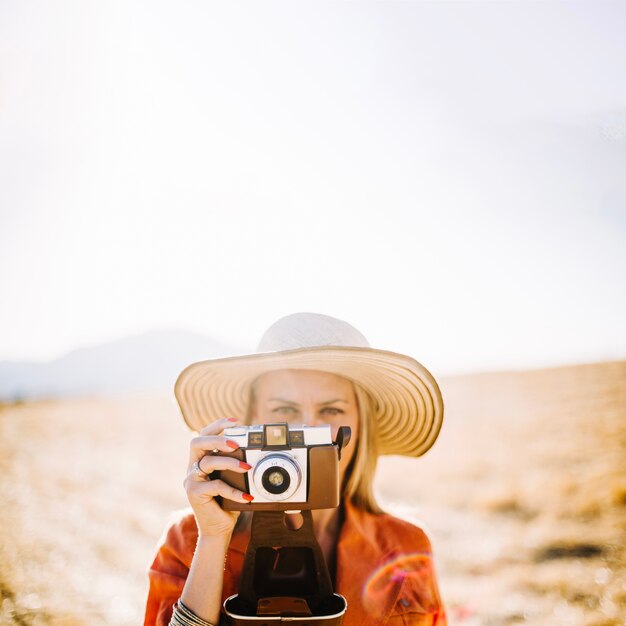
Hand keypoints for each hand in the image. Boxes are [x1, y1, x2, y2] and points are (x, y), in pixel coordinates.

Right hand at [184, 418, 252, 537]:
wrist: (218, 530)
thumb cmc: (227, 503)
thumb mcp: (232, 480)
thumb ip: (235, 465)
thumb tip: (254, 453)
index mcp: (200, 460)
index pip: (203, 435)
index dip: (217, 425)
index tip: (236, 421)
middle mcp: (192, 468)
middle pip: (197, 442)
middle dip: (218, 438)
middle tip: (236, 443)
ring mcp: (191, 481)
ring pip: (208, 462)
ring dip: (230, 462)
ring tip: (247, 467)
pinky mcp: (194, 494)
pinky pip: (216, 486)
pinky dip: (234, 490)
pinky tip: (247, 496)